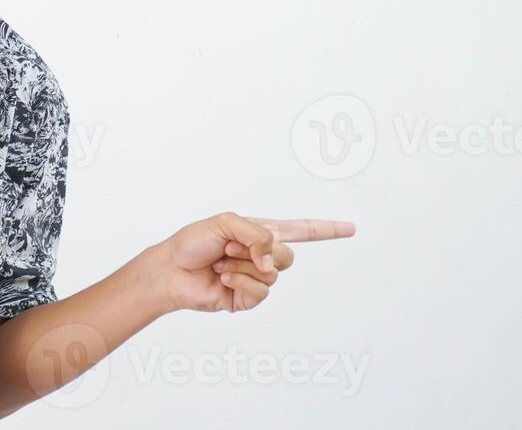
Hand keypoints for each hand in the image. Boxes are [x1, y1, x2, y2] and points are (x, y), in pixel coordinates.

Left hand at [147, 212, 356, 312]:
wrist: (171, 270)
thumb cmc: (192, 242)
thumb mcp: (225, 223)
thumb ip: (256, 234)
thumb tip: (271, 260)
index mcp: (259, 233)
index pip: (299, 230)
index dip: (325, 229)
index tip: (350, 228)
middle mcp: (261, 256)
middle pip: (287, 256)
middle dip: (259, 251)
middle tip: (229, 249)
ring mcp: (256, 278)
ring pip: (273, 275)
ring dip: (243, 266)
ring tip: (221, 263)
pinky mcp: (247, 298)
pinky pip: (260, 292)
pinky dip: (240, 281)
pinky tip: (223, 279)